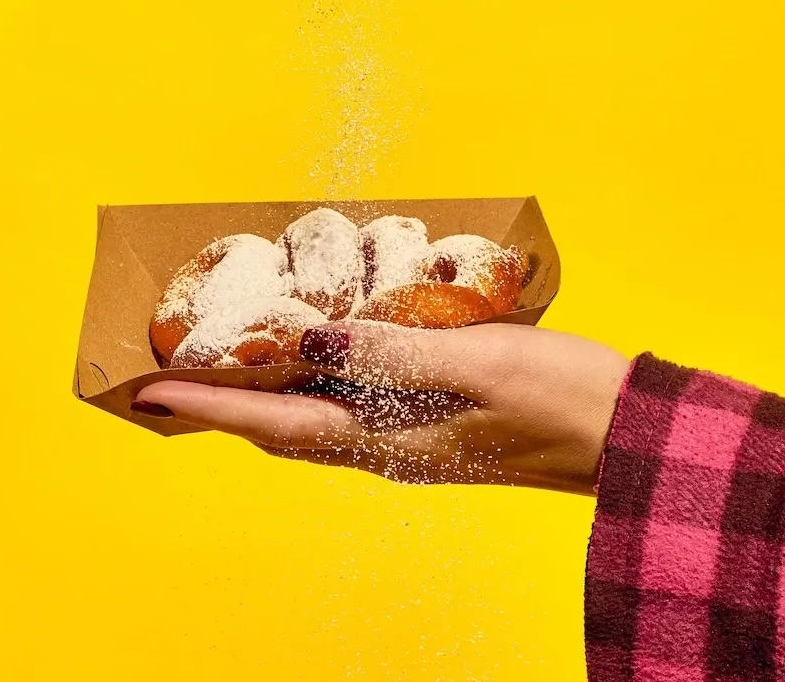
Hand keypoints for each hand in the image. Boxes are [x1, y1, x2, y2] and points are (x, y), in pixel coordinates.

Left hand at [134, 322, 630, 494]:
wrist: (638, 441)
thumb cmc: (565, 401)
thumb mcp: (476, 363)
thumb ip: (390, 350)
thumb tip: (310, 336)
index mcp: (388, 441)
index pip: (272, 423)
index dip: (207, 405)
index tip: (147, 390)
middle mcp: (389, 449)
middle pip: (281, 427)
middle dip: (222, 402)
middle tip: (170, 370)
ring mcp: (412, 440)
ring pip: (314, 417)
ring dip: (265, 389)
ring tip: (224, 354)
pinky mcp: (438, 426)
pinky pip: (355, 402)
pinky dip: (318, 375)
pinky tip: (318, 345)